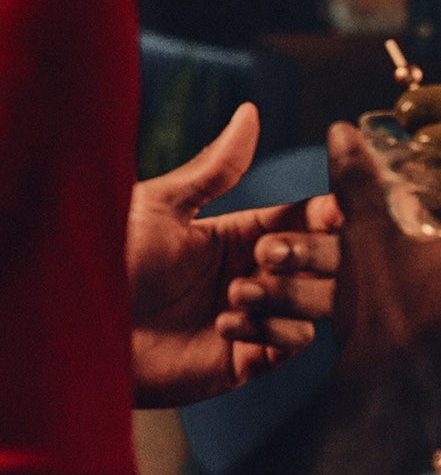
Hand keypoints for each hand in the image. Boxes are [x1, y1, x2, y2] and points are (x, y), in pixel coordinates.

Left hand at [129, 105, 342, 407]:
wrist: (77, 328)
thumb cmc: (109, 261)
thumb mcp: (162, 206)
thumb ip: (216, 168)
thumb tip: (250, 112)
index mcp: (239, 235)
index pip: (306, 219)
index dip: (326, 215)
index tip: (331, 212)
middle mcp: (254, 276)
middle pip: (324, 262)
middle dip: (309, 255)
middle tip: (267, 255)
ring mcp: (254, 320)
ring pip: (316, 305)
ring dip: (288, 296)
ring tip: (237, 294)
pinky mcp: (244, 362)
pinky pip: (289, 346)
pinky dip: (271, 333)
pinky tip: (224, 326)